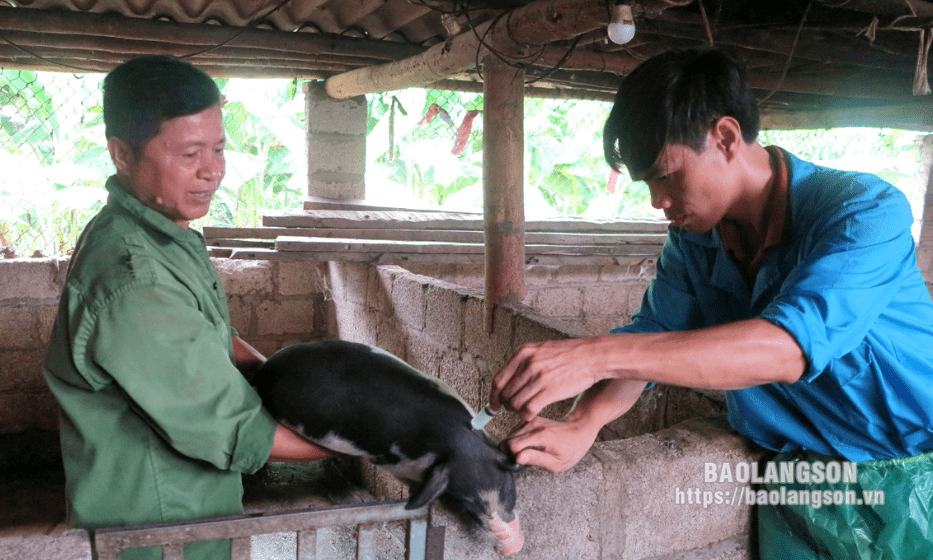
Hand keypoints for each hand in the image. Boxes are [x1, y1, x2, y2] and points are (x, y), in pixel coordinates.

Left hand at [491, 338, 607, 421]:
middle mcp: (528, 364)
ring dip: (517, 411)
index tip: (494, 404)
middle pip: (505, 393)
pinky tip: (532, 414)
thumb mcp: (541, 350)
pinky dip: (526, 416)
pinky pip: (528, 409)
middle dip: (506, 405)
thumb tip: (509, 380)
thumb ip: (524, 362)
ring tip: (524, 411)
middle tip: (512, 409)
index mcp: (523, 353)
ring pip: (515, 403)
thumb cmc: (569, 355)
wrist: (591, 356)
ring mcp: (538, 377)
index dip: (493, 395)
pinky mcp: (549, 391)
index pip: (498, 379)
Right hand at [504, 416, 598, 473]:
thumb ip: (536, 460)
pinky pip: (515, 432)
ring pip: (510, 435)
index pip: (512, 445)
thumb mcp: (557, 463)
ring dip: (515, 446)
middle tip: (526, 458)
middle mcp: (534, 425)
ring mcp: (531, 421)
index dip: (512, 456)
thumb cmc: (570, 450)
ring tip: (530, 451)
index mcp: (541, 436)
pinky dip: (519, 440)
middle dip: (512, 452)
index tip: (521, 462)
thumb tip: (517, 458)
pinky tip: (531, 445)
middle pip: (508, 440)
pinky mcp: (530, 419)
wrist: (579, 431)